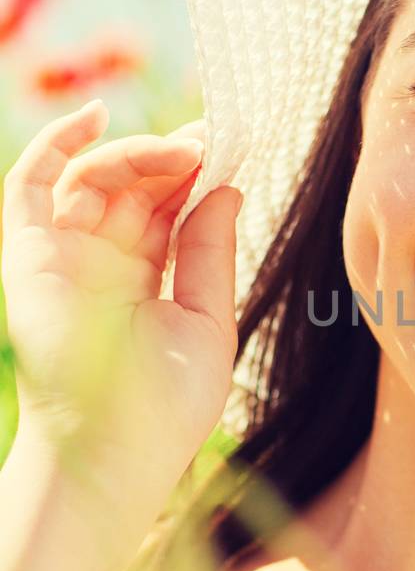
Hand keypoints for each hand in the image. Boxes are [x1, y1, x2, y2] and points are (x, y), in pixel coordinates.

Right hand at [1, 99, 243, 493]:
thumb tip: (227, 187)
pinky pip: (30, 185)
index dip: (194, 174)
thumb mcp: (209, 319)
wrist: (116, 451)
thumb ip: (210, 252)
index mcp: (145, 280)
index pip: (166, 210)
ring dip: (135, 153)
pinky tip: (94, 118)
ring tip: (183, 148)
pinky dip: (56, 145)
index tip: (230, 144)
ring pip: (92, 178)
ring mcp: (63, 256)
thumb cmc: (168, 404)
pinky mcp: (28, 255)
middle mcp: (101, 263)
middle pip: (133, 188)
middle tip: (213, 138)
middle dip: (172, 157)